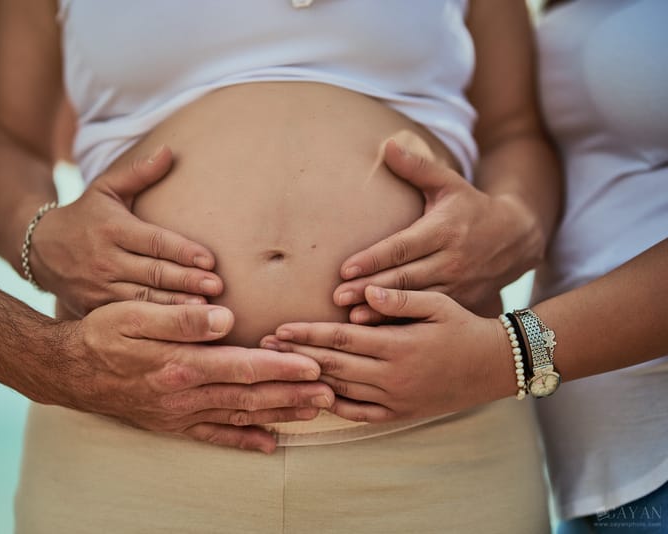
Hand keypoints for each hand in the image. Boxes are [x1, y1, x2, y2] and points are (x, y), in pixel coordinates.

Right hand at [30, 145, 223, 315]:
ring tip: (207, 313)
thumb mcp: (105, 188)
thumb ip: (138, 173)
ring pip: (144, 301)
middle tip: (219, 288)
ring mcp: (99, 288)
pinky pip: (130, 320)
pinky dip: (156, 327)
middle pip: (153, 273)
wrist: (39, 249)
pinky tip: (180, 331)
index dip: (183, 250)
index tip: (211, 260)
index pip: (154, 241)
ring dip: (176, 308)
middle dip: (187, 281)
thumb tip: (169, 150)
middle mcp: (105, 259)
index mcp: (112, 228)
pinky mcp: (95, 309)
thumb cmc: (86, 215)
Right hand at [42, 301, 333, 453]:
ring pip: (239, 416)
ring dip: (278, 414)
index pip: (242, 366)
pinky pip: (215, 436)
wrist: (71, 371)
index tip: (313, 365)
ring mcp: (181, 414)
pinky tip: (268, 445)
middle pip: (249, 396)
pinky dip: (244, 441)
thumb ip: (182, 318)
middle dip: (292, 395)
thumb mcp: (135, 315)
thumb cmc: (104, 335)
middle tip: (330, 393)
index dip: (281, 367)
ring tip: (313, 412)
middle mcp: (186, 395)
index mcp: (181, 365)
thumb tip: (225, 319)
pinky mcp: (173, 424)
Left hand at [262, 286, 514, 422]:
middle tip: (264, 348)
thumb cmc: (463, 327)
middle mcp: (393, 375)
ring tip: (279, 371)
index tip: (280, 328)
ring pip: (341, 390)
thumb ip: (400, 298)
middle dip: (296, 356)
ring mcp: (395, 398)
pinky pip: (359, 414)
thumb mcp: (437, 303)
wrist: (495, 366)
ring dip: (308, 380)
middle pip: (333, 365)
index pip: (340, 339)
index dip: (307, 334)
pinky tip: (314, 397)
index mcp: (398, 345)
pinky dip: (335, 407)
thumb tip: (365, 293)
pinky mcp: (400, 414)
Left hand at [334, 139, 534, 321]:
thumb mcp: (449, 184)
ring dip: (383, 311)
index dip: (373, 258)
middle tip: (337, 297)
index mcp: (444, 230)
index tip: (345, 268)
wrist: (516, 238)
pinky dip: (403, 324)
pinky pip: (428, 316)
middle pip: (404, 278)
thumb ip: (418, 167)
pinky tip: (378, 333)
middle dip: (369, 289)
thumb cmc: (471, 207)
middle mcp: (451, 260)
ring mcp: (457, 285)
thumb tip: (387, 144)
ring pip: (414, 302)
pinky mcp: (460, 303)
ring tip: (352, 319)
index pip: (402, 246)